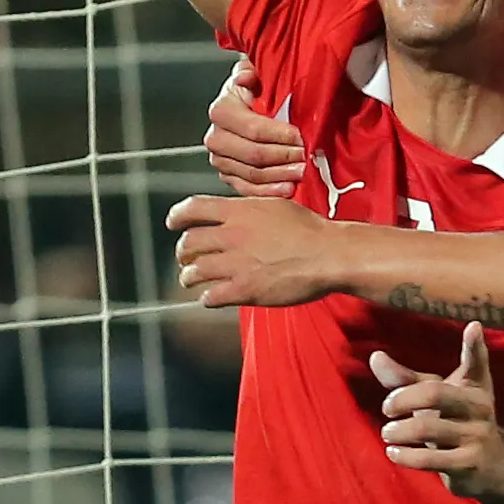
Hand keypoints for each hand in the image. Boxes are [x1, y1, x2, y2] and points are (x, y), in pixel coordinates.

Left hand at [170, 194, 336, 306]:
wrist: (329, 254)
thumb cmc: (310, 231)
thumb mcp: (277, 206)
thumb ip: (250, 211)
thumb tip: (235, 214)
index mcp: (240, 212)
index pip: (192, 208)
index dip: (177, 216)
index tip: (173, 223)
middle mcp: (232, 235)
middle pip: (187, 243)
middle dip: (182, 253)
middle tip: (186, 259)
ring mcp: (236, 263)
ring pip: (193, 271)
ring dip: (189, 277)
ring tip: (193, 280)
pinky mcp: (243, 289)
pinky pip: (210, 296)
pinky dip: (208, 297)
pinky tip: (214, 296)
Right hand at [205, 56, 306, 196]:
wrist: (247, 106)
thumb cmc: (256, 89)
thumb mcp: (256, 73)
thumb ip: (252, 71)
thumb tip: (248, 76)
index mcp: (222, 111)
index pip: (252, 128)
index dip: (278, 134)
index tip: (300, 136)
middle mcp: (216, 137)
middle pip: (253, 154)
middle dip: (283, 156)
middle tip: (306, 156)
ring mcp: (221, 159)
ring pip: (252, 174)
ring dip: (280, 175)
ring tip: (302, 171)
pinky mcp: (228, 176)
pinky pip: (248, 189)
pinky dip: (269, 192)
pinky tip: (288, 189)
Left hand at [372, 324, 503, 498]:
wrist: (492, 466)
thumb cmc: (457, 422)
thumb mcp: (438, 399)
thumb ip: (406, 380)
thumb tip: (375, 357)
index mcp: (474, 386)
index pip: (477, 362)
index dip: (475, 345)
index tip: (473, 326)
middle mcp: (480, 407)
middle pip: (435, 393)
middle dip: (402, 399)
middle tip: (386, 408)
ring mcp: (477, 436)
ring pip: (427, 428)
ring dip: (398, 431)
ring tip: (387, 433)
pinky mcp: (469, 463)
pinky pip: (430, 459)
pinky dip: (405, 456)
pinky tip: (393, 452)